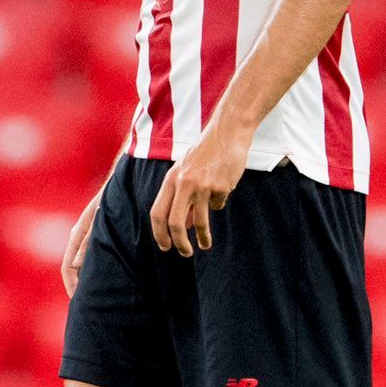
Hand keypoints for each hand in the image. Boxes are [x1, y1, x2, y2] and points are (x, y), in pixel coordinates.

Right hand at [61, 183, 103, 296]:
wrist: (124, 182)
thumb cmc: (112, 199)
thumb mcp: (99, 220)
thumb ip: (87, 242)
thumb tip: (75, 265)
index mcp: (77, 235)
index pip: (67, 267)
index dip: (71, 286)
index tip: (78, 301)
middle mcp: (80, 236)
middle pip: (74, 268)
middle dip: (79, 286)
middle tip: (89, 304)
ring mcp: (89, 235)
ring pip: (84, 263)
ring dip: (89, 278)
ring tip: (100, 295)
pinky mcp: (100, 234)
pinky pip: (94, 256)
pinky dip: (97, 269)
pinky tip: (110, 277)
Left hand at [150, 118, 251, 255]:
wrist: (228, 132)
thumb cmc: (205, 152)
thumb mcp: (186, 171)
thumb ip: (181, 196)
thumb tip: (183, 225)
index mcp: (171, 179)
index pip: (157, 212)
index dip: (159, 233)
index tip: (165, 246)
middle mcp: (184, 183)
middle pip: (175, 222)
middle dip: (179, 243)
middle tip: (184, 253)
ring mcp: (203, 185)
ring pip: (199, 220)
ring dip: (202, 237)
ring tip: (205, 245)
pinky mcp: (221, 186)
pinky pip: (219, 203)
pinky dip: (220, 201)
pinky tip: (223, 185)